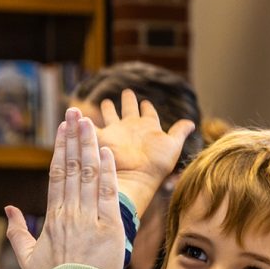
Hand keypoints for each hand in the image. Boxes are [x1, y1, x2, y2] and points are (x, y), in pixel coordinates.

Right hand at [5, 108, 123, 268]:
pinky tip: (106, 152)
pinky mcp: (110, 228)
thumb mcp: (28, 257)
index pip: (56, 174)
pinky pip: (108, 194)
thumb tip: (11, 208)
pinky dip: (107, 172)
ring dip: (89, 146)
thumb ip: (18, 232)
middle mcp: (70, 212)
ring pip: (88, 175)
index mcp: (52, 216)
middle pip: (71, 167)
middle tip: (76, 112)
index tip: (63, 128)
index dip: (60, 148)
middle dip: (74, 137)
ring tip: (90, 122)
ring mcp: (89, 219)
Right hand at [95, 89, 195, 217]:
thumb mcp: (172, 145)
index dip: (146, 107)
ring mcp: (115, 133)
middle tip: (126, 92)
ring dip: (108, 108)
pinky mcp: (100, 139)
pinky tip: (77, 113)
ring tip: (106, 101)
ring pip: (110, 116)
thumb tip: (193, 123)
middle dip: (127, 102)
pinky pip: (90, 127)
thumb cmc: (156, 164)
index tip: (145, 101)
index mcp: (147, 128)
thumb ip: (179, 132)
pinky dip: (83, 119)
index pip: (147, 114)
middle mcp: (130, 129)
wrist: (133, 176)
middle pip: (128, 111)